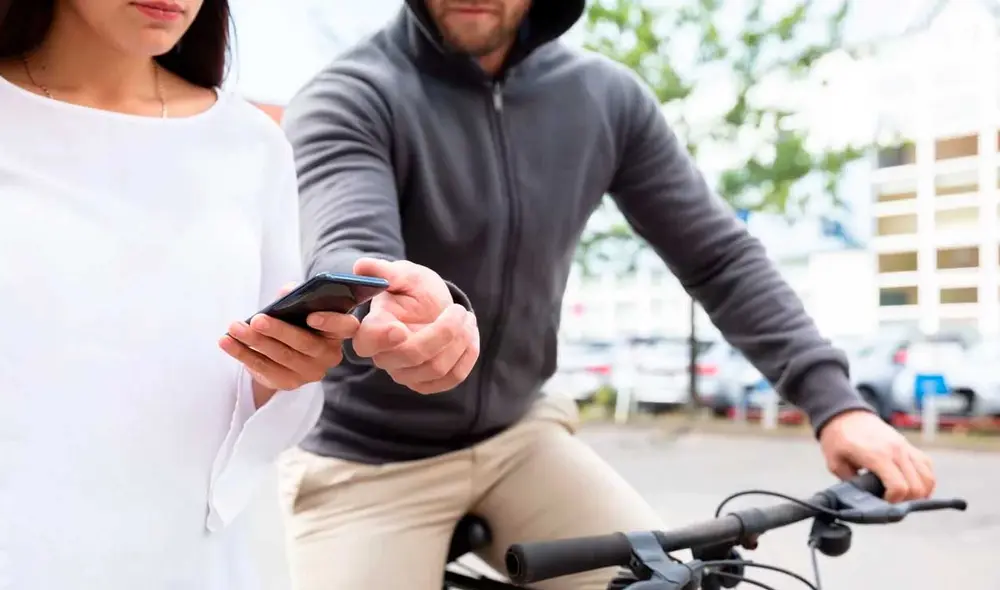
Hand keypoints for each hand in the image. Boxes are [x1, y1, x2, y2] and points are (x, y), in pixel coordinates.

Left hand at [219, 284, 359, 405]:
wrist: (286, 351)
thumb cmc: (296, 321)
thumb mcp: (299, 306)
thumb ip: (295, 296)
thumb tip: (287, 291)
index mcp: (339, 331)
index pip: (345, 326)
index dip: (330, 321)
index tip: (310, 316)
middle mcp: (329, 355)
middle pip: (305, 344)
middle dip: (279, 331)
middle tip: (257, 320)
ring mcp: (310, 372)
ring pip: (281, 357)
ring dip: (254, 342)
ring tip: (234, 328)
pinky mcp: (289, 383)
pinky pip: (264, 369)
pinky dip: (243, 354)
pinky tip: (227, 342)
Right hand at [308, 258, 478, 393]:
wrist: (433, 306)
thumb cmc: (414, 289)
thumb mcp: (404, 274)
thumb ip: (385, 271)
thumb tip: (361, 266)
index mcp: (372, 329)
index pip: (367, 343)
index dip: (381, 339)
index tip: (400, 329)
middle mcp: (385, 357)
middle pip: (412, 356)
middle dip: (444, 332)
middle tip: (459, 309)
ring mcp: (405, 374)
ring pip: (437, 368)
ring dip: (460, 340)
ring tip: (466, 316)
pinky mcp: (427, 383)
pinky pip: (452, 378)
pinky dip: (467, 354)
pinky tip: (469, 334)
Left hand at [819, 409, 935, 502]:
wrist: (845, 415)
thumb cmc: (839, 439)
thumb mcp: (836, 463)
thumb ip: (851, 482)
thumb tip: (864, 497)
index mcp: (877, 455)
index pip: (899, 487)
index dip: (893, 501)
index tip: (883, 501)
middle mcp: (896, 451)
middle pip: (917, 486)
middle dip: (907, 500)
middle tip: (892, 500)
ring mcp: (905, 447)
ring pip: (928, 477)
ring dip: (920, 491)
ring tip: (904, 496)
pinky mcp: (908, 445)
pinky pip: (927, 466)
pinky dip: (925, 479)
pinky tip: (913, 485)